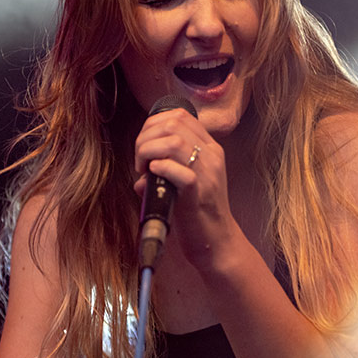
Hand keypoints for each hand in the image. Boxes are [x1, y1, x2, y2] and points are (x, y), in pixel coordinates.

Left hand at [133, 108, 240, 270]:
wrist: (217, 241)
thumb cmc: (198, 212)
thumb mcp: (188, 181)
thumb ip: (168, 169)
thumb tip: (141, 176)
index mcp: (211, 149)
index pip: (180, 116)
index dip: (153, 124)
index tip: (144, 143)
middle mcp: (212, 156)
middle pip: (173, 124)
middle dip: (146, 137)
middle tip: (140, 160)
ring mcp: (208, 173)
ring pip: (174, 142)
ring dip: (148, 151)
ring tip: (144, 169)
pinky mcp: (199, 193)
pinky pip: (179, 171)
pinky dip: (160, 169)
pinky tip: (153, 176)